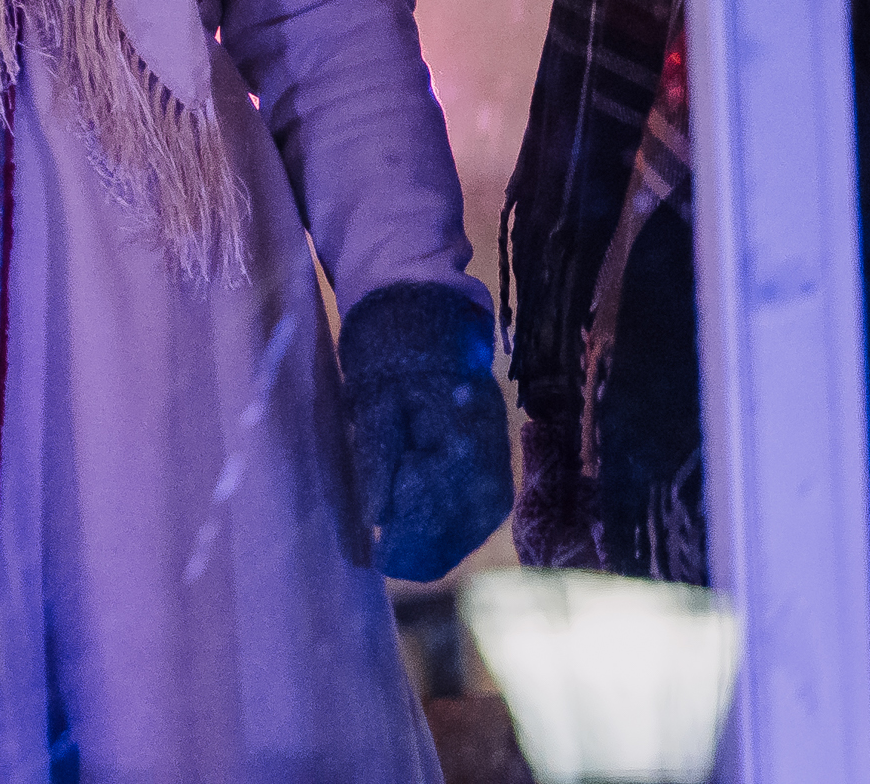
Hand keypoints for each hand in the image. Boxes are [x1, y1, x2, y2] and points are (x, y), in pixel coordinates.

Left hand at [340, 280, 512, 580]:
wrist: (427, 309)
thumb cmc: (389, 351)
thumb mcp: (372, 403)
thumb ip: (377, 462)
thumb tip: (375, 521)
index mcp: (457, 444)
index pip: (437, 518)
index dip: (406, 545)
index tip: (376, 560)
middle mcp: (488, 458)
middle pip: (461, 528)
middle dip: (424, 550)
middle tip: (385, 560)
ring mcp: (497, 458)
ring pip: (475, 522)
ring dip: (441, 540)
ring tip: (404, 551)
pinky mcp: (495, 455)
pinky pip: (482, 505)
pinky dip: (455, 521)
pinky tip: (430, 527)